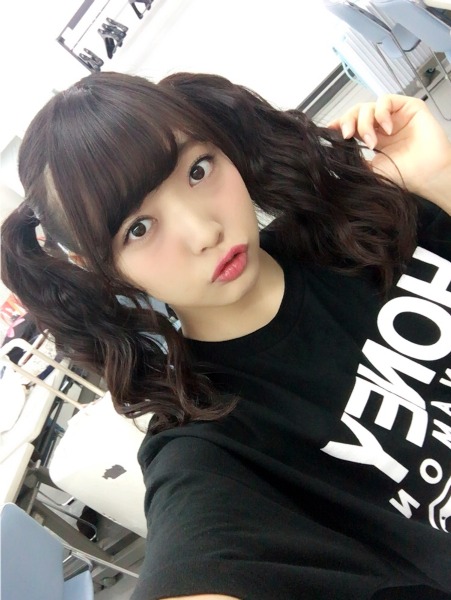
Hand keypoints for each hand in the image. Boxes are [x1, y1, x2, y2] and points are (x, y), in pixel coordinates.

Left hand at [328, 95, 450, 211]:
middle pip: (357, 112)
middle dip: (348, 121)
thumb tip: (333, 155)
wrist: (426, 176)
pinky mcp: (408, 107)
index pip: (352, 124)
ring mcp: (395, 115)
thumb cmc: (404, 176)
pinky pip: (385, 100)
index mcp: (373, 138)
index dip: (339, 124)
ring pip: (368, 106)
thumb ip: (353, 159)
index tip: (329, 130)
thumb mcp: (370, 169)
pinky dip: (381, 114)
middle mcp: (382, 125)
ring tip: (372, 142)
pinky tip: (387, 129)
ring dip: (364, 123)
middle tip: (347, 135)